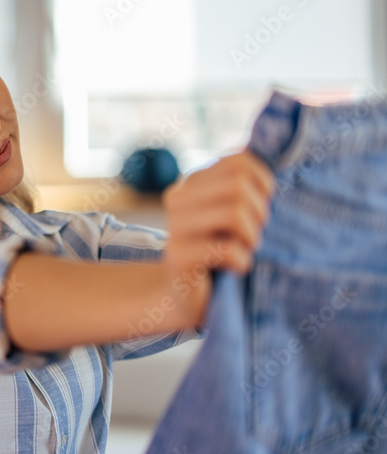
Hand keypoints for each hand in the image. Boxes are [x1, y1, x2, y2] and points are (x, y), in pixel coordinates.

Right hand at [162, 148, 276, 284]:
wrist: (181, 298)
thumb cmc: (217, 253)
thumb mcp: (229, 214)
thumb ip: (242, 187)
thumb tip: (278, 156)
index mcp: (191, 183)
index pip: (239, 161)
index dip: (263, 182)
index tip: (262, 205)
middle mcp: (177, 199)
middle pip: (237, 184)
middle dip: (258, 211)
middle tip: (255, 233)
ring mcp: (175, 228)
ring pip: (233, 212)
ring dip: (251, 236)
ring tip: (245, 249)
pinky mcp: (178, 257)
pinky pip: (227, 250)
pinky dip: (241, 261)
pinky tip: (235, 269)